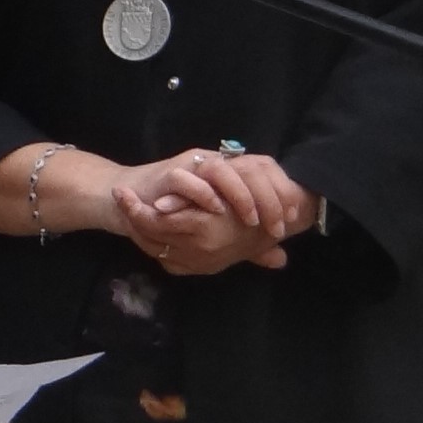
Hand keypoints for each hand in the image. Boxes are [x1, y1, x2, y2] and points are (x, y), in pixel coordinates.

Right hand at [119, 152, 317, 274]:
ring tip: (250, 220)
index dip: (281, 190)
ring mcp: (190, 167)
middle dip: (269, 198)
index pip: (264, 168)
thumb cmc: (178, 213)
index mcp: (229, 171)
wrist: (131, 198)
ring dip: (240, 195)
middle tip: (276, 227)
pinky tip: (215, 211)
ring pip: (222, 170)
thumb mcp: (220, 229)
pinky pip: (187, 178)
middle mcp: (213, 164)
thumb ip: (248, 243)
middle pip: (250, 168)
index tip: (291, 219)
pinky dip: (203, 194)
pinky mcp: (167, 175)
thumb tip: (280, 259)